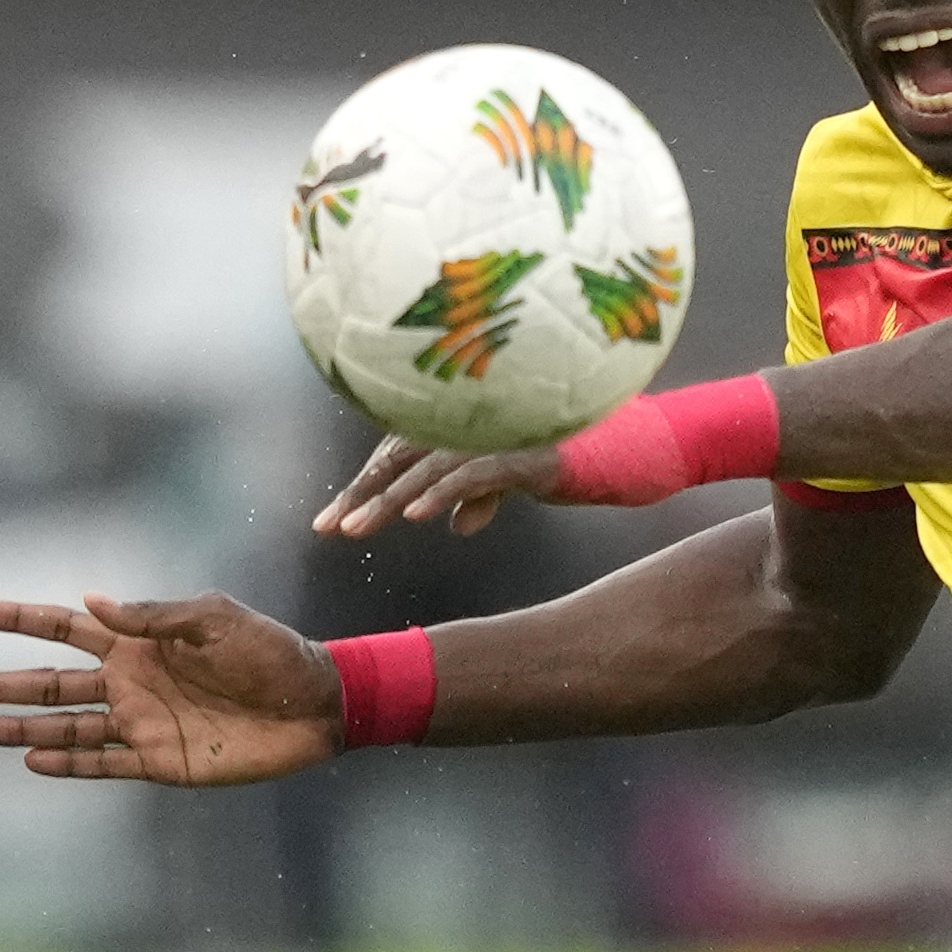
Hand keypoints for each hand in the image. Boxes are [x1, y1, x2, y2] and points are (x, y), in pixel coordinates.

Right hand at [0, 593, 336, 785]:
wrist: (318, 705)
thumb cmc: (273, 652)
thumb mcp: (218, 618)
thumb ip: (156, 615)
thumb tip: (91, 601)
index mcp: (140, 643)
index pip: (64, 628)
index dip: (17, 619)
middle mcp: (130, 683)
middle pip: (47, 684)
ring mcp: (141, 724)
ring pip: (62, 727)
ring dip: (15, 729)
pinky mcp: (160, 761)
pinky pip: (102, 763)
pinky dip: (66, 762)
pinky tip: (30, 759)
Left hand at [315, 432, 571, 538]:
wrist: (623, 445)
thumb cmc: (566, 453)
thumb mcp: (513, 479)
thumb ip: (482, 494)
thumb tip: (458, 525)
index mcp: (458, 426)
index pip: (396, 455)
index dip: (361, 487)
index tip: (328, 523)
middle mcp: (469, 423)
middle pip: (400, 457)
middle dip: (361, 493)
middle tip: (328, 528)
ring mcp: (494, 434)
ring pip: (427, 466)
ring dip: (389, 499)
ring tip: (357, 528)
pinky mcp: (520, 451)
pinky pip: (470, 473)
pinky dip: (441, 493)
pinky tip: (417, 517)